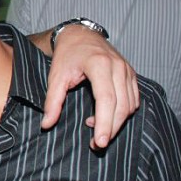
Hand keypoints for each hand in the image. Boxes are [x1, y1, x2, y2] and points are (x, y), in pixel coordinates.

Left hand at [41, 25, 139, 148]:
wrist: (80, 35)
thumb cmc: (67, 55)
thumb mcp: (55, 76)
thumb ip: (52, 101)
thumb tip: (47, 124)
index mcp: (99, 64)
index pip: (106, 99)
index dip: (105, 123)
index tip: (100, 142)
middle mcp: (118, 67)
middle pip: (122, 106)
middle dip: (111, 129)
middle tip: (96, 144)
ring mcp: (127, 70)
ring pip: (130, 105)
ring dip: (117, 122)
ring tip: (95, 129)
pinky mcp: (131, 75)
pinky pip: (134, 100)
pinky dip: (123, 113)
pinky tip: (105, 115)